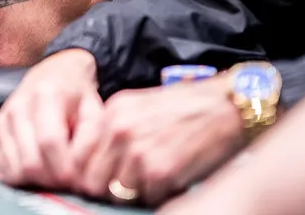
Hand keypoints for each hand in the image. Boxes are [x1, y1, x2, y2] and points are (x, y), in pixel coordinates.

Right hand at [0, 49, 102, 189]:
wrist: (54, 72)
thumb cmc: (78, 96)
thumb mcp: (94, 112)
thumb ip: (91, 142)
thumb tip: (80, 177)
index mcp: (46, 94)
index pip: (50, 141)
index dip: (64, 168)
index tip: (77, 180)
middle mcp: (18, 104)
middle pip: (30, 161)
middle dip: (51, 180)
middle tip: (66, 180)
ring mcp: (3, 118)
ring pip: (15, 169)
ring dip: (36, 181)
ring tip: (52, 172)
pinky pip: (2, 167)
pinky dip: (21, 176)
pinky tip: (36, 165)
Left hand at [69, 76, 245, 205]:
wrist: (225, 105)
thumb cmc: (186, 107)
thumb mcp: (139, 106)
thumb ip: (113, 130)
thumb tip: (92, 163)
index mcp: (111, 112)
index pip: (78, 156)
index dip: (86, 173)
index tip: (97, 180)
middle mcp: (119, 130)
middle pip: (91, 179)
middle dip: (106, 188)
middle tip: (125, 187)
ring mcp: (138, 150)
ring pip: (117, 193)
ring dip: (133, 193)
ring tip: (151, 180)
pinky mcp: (160, 170)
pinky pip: (147, 197)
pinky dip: (157, 194)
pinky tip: (170, 178)